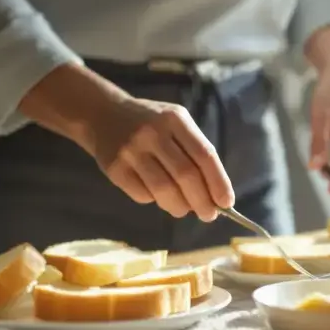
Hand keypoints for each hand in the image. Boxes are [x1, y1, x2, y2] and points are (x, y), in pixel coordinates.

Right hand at [90, 98, 234, 220]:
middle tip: (208, 215)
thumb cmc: (150, 122)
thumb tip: (215, 194)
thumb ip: (194, 150)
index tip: (226, 203)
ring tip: (183, 209)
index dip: (218, 182)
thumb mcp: (175, 122)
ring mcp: (131, 150)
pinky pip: (142, 195)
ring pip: (164, 190)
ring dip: (180, 207)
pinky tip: (156, 195)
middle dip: (202, 201)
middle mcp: (153, 132)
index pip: (204, 155)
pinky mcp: (115, 168)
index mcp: (175, 119)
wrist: (102, 114)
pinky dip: (154, 201)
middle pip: (186, 175)